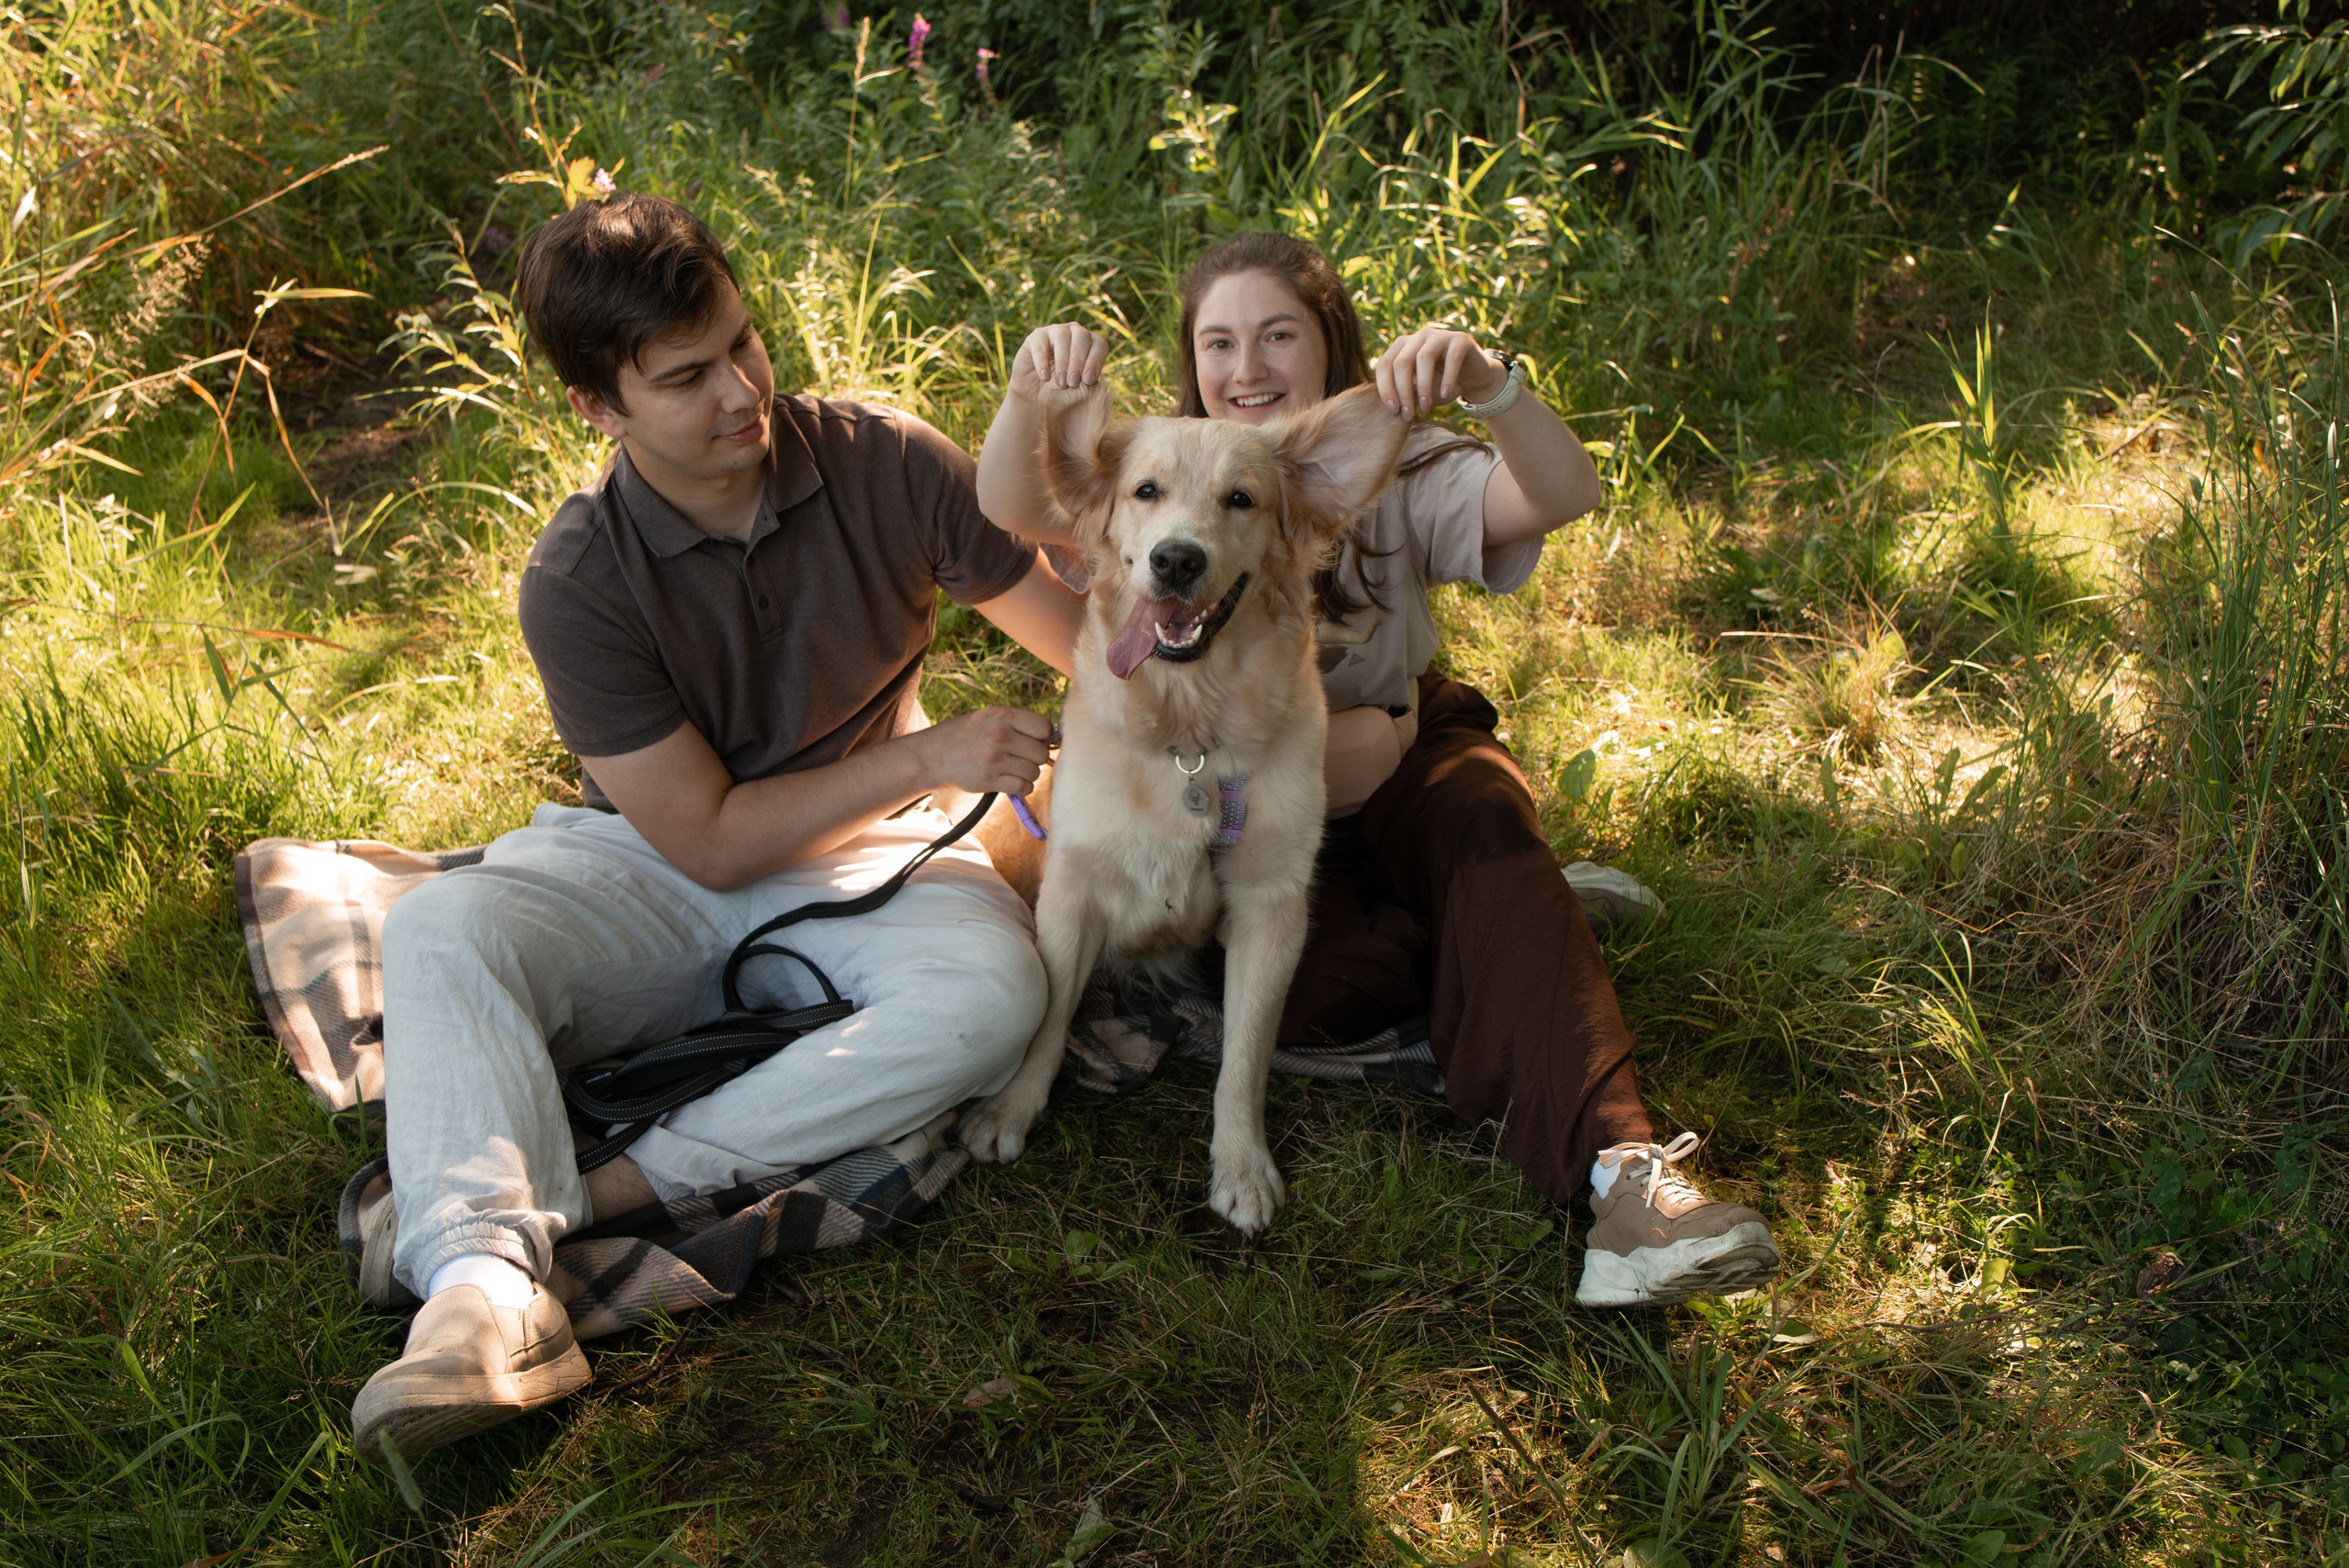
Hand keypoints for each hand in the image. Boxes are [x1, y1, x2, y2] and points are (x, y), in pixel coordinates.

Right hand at [920, 705, 1051, 794]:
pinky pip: (1024, 787)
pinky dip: (1022, 787)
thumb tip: (1052, 737)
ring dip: (1028, 773)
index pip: (1044, 727)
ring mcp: (995, 759)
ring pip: (1034, 772)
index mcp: (1002, 715)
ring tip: (1011, 768)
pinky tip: (1010, 780)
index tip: (1034, 741)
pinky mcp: (990, 780)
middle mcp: (1000, 735)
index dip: (1043, 736)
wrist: (934, 755)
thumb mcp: (989, 717)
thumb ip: (1017, 723)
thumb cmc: (966, 734)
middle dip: (1035, 758)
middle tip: (1020, 757)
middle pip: (1042, 753)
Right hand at [1009, 323, 1109, 402]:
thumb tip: (1092, 379)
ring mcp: (1054, 331)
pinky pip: (1040, 345)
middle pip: (1081, 337)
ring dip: (1063, 362)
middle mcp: (1074, 331)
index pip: (1099, 344)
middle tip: (1073, 383)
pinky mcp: (1035, 337)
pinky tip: (1045, 378)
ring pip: (1062, 337)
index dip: (1095, 361)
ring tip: (1061, 383)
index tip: (1088, 381)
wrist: (1037, 393)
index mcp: (1090, 341)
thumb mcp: (1080, 388)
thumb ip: (1088, 381)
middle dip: (1078, 362)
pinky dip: (1043, 363)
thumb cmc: (1064, 389)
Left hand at [1373, 326, 1506, 415]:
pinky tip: (1445, 394)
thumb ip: (1404, 394)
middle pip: (1402, 362)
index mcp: (1402, 346)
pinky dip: (1447, 378)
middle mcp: (1418, 337)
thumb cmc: (1441, 386)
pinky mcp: (1460, 340)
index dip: (1386, 388)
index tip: (1393, 411)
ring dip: (1424, 386)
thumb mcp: (1419, 392)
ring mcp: (1439, 335)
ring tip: (1426, 408)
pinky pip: (1452, 358)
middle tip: (1409, 415)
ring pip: (1424, 358)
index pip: (1385, 364)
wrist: (1473, 379)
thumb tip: (1389, 406)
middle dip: (1403, 391)